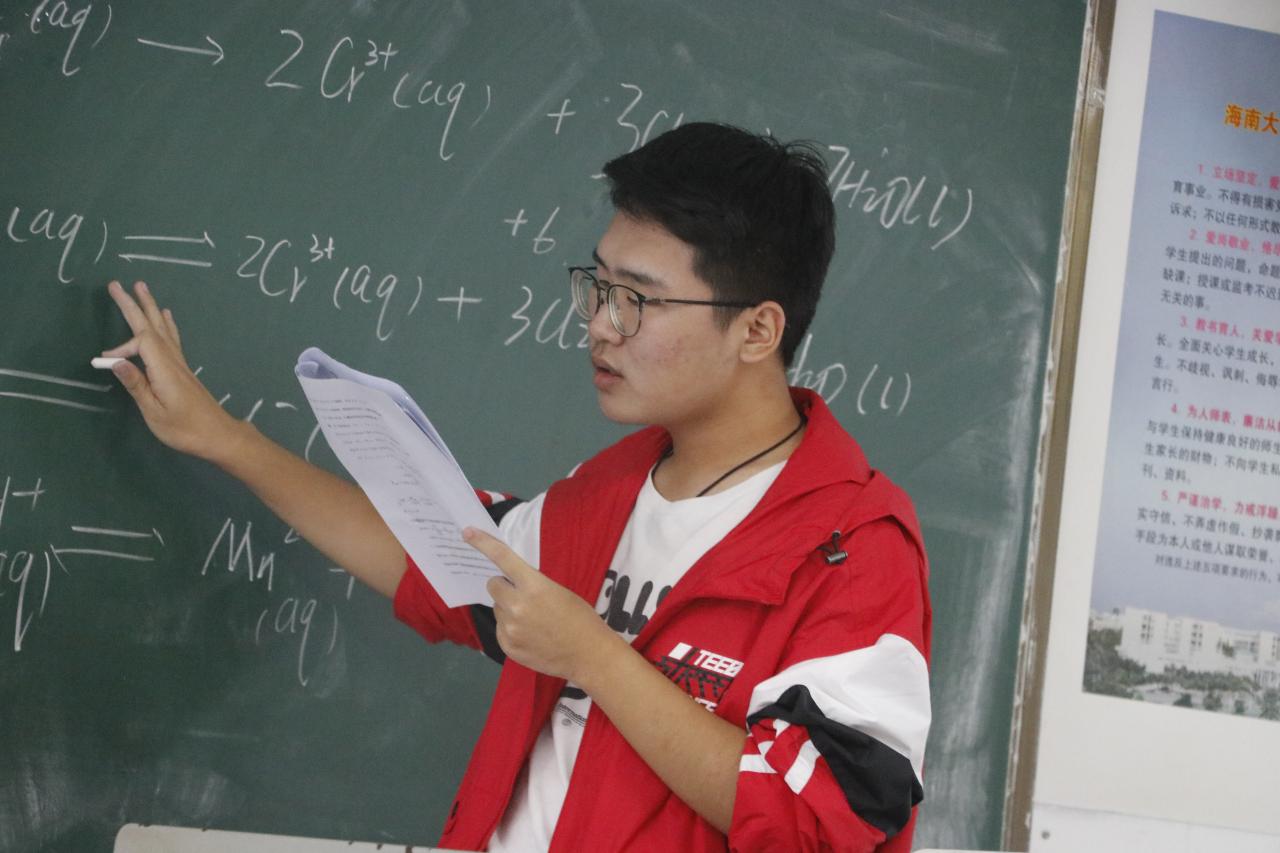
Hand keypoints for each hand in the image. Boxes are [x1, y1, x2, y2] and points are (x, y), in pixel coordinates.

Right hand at [103, 280, 245, 461]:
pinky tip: (166, 315)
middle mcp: (174, 361)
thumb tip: (115, 362)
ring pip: (163, 328)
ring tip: (142, 288)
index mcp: (165, 369)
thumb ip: (136, 385)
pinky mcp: (183, 369)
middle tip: (116, 284)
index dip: (121, 347)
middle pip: (151, 326)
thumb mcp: (154, 412)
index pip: (141, 343)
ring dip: (151, 307)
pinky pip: (172, 338)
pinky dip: (166, 323)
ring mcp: (180, 363)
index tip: (105, 360)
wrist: (218, 435)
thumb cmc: (185, 429)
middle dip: (133, 305)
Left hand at [465, 527, 620, 682]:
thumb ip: (532, 585)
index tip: (468, 532)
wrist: (589, 655)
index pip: (503, 558)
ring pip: (497, 608)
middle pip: (493, 585)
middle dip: (504, 586)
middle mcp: (516, 607)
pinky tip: (531, 636)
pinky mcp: (507, 647)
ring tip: (534, 621)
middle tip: (522, 595)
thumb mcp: (559, 591)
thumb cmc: (580, 618)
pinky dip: (511, 629)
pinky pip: (500, 629)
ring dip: (508, 609)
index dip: (483, 542)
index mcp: (534, 587)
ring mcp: (510, 629)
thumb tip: (509, 583)